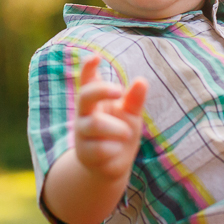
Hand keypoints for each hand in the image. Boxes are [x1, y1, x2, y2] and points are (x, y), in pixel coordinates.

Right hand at [74, 54, 147, 181]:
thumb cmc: (121, 132)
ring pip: (96, 124)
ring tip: (127, 133)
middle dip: (101, 90)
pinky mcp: (84, 153)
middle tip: (119, 90)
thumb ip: (134, 100)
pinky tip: (116, 150)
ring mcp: (82, 133)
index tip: (96, 56)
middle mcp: (85, 113)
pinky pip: (100, 148)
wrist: (112, 166)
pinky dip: (114, 148)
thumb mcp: (131, 114)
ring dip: (116, 128)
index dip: (88, 67)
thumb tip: (141, 81)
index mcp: (95, 100)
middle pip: (85, 95)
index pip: (87, 80)